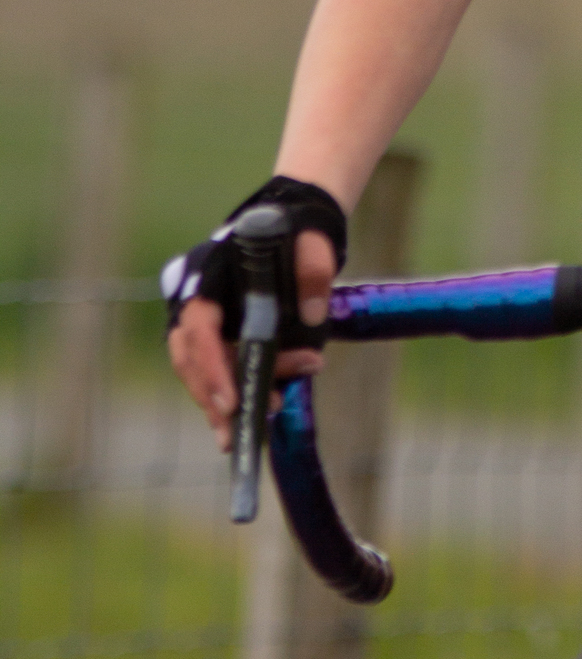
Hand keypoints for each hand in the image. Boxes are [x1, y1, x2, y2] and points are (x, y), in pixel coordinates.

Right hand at [167, 231, 335, 452]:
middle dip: (212, 396)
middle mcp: (198, 301)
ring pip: (202, 370)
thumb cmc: (297, 234)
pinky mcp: (223, 336)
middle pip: (190, 357)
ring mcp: (208, 321)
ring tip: (257, 425)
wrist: (296, 229)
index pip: (199, 327)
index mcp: (209, 274)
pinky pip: (220, 369)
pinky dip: (235, 394)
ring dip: (224, 403)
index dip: (211, 366)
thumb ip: (314, 269)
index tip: (231, 402)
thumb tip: (313, 315)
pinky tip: (257, 414)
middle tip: (238, 428)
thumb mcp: (311, 241)